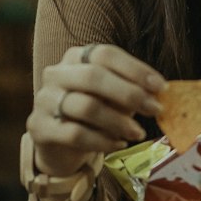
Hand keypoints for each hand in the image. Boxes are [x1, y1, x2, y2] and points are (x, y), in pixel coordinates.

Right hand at [26, 43, 165, 180]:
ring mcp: (44, 100)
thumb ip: (131, 92)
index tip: (161, 87)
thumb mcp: (113, 99)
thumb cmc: (93, 115)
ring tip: (138, 133)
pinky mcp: (40, 128)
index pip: (105, 54)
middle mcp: (56, 74)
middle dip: (129, 93)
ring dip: (118, 121)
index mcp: (75, 58)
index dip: (135, 69)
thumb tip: (158, 94)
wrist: (60, 146)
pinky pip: (75, 134)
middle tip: (155, 109)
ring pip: (85, 106)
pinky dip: (102, 141)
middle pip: (93, 77)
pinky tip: (118, 145)